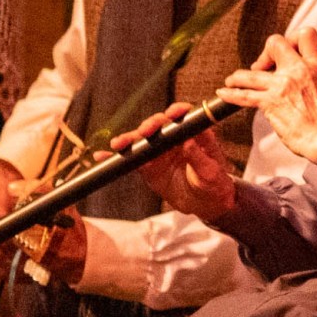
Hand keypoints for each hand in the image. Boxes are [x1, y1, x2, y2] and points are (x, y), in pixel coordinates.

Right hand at [107, 101, 232, 219]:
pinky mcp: (148, 165)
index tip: (173, 113)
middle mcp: (174, 138)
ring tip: (119, 144)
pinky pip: (131, 159)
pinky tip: (102, 156)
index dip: (177, 112)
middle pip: (159, 125)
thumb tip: (188, 142)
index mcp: (193, 135)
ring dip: (129, 139)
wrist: (204, 204)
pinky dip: (117, 158)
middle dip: (150, 126)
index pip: (185, 117)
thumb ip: (199, 157)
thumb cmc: (213, 184)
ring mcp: (159, 150)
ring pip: (142, 140)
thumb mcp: (210, 172)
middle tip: (144, 132)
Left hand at [221, 30, 316, 162]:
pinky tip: (223, 92)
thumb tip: (299, 68)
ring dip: (238, 76)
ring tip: (232, 80)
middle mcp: (298, 70)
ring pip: (251, 72)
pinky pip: (244, 95)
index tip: (287, 51)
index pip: (305, 35)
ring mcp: (282, 85)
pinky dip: (231, 94)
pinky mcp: (269, 102)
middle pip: (275, 44)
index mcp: (316, 65)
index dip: (293, 39)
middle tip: (262, 66)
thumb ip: (313, 72)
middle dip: (266, 53)